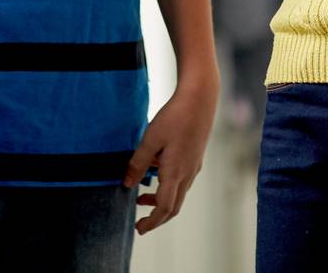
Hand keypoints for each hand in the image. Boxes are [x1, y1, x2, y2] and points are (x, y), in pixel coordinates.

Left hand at [123, 82, 217, 233]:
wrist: (200, 99)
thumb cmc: (174, 117)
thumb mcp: (150, 139)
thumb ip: (138, 164)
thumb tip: (127, 184)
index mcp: (175, 172)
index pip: (164, 208)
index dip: (152, 222)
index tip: (139, 228)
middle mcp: (188, 173)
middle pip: (174, 206)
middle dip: (157, 217)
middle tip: (140, 222)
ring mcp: (194, 166)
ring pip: (178, 194)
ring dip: (161, 201)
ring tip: (142, 197)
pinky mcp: (195, 157)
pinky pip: (182, 180)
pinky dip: (168, 186)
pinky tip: (156, 170)